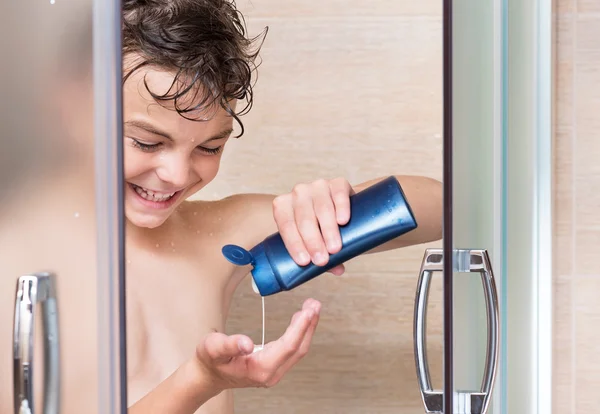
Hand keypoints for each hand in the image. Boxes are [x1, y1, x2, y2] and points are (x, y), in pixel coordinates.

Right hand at [195, 299, 320, 390]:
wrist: (207, 375)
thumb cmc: (210, 361)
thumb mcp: (213, 348)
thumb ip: (229, 345)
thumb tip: (246, 343)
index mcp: (260, 369)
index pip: (288, 346)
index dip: (300, 327)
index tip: (308, 311)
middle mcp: (271, 373)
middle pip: (298, 348)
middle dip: (309, 325)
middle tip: (315, 304)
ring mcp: (274, 372)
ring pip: (298, 350)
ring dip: (307, 328)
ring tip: (312, 307)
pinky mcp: (273, 366)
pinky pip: (292, 350)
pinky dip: (300, 333)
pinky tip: (301, 320)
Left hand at [272, 177, 353, 274]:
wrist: (340, 208)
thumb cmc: (320, 229)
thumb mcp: (314, 242)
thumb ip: (322, 255)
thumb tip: (337, 270)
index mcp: (283, 206)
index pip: (285, 225)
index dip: (294, 244)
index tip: (304, 262)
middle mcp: (298, 193)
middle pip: (304, 218)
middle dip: (312, 241)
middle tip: (322, 260)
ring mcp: (318, 185)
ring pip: (322, 208)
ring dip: (328, 230)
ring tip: (335, 249)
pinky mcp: (338, 183)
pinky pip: (339, 194)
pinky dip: (341, 208)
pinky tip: (343, 221)